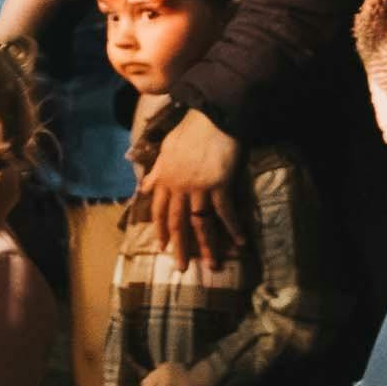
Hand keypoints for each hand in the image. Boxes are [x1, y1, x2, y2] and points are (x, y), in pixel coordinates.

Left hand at [135, 109, 238, 271]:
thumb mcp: (166, 150)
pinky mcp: (219, 185)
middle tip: (182, 268)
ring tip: (212, 266)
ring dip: (207, 246)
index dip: (160, 230)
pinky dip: (233, 228)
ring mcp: (198, 187)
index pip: (158, 210)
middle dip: (179, 247)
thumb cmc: (190, 130)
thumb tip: (144, 186)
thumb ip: (157, 171)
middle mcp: (178, 187)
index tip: (162, 247)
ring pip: (200, 223)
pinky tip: (241, 242)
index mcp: (164, 178)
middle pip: (177, 222)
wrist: (212, 116)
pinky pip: (225, 212)